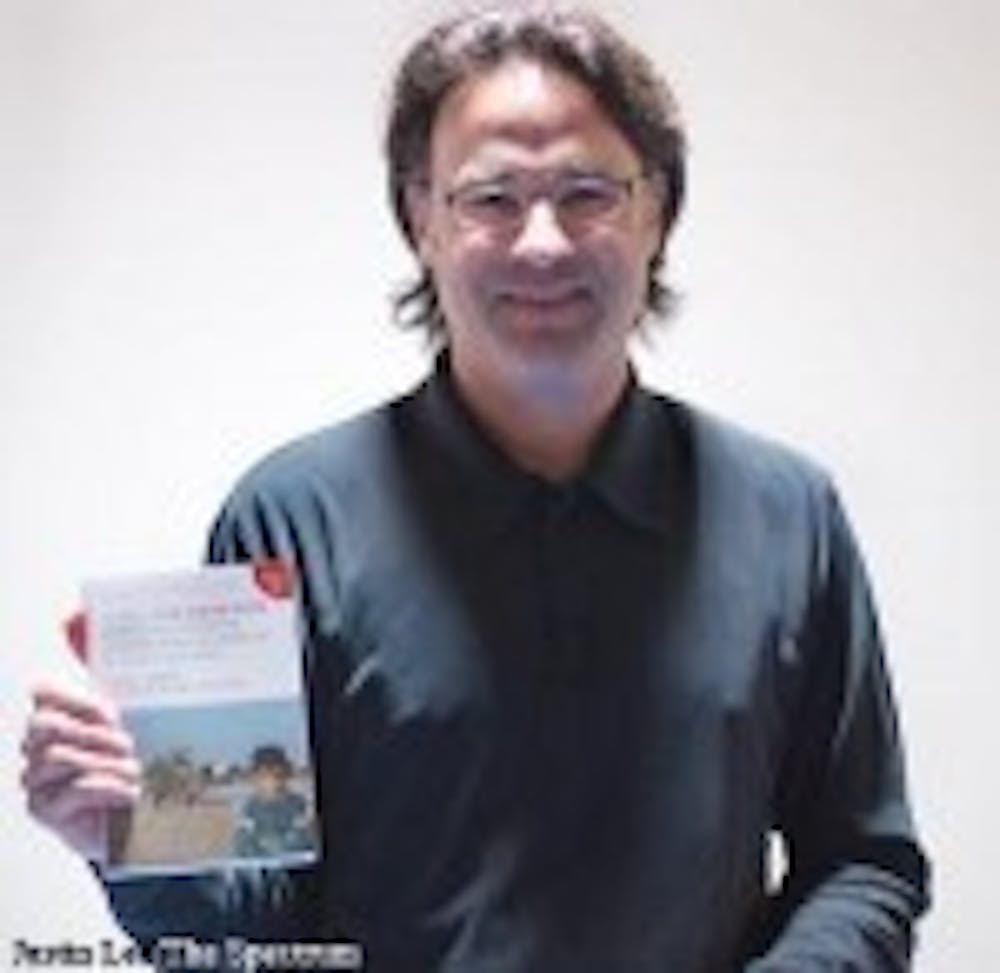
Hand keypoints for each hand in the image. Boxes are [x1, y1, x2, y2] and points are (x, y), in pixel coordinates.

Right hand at [21, 676, 140, 863]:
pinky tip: (130, 793)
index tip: (109, 716)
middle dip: (92, 733)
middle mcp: (29, 750)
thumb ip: (100, 714)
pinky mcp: (43, 812)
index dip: (74, 700)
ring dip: (107, 762)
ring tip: (133, 772)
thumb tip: (105, 714)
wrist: (118, 827)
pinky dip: (110, 787)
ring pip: (60, 756)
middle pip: (45, 726)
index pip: (40, 694)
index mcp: (46, 723)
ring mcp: (31, 782)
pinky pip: (76, 788)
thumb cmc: (115, 772)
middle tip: (126, 747)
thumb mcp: (112, 734)